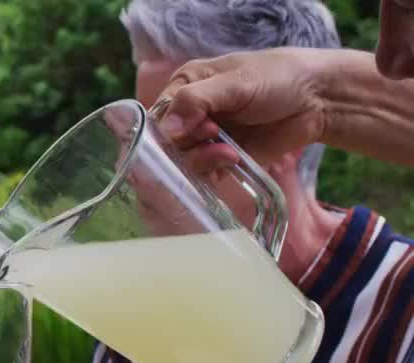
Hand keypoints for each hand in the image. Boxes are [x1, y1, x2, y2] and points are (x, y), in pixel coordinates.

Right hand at [155, 47, 338, 170]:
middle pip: (166, 142)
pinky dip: (213, 171)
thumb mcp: (236, 82)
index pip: (156, 115)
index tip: (193, 127)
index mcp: (185, 86)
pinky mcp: (221, 159)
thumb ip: (197, 101)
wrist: (317, 100)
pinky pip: (202, 174)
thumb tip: (167, 129)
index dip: (168, 127)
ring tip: (229, 152)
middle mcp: (189, 114)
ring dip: (202, 159)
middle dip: (188, 144)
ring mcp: (205, 138)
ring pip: (182, 161)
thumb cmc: (277, 78)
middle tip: (215, 135)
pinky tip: (233, 161)